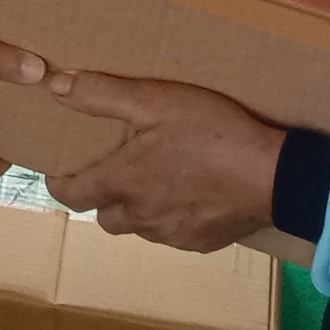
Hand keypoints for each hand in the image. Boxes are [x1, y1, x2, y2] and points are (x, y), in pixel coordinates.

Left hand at [41, 71, 286, 252]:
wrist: (274, 177)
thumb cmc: (211, 134)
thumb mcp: (154, 100)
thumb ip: (101, 95)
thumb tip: (55, 86)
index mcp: (121, 184)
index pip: (70, 195)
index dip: (60, 181)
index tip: (60, 168)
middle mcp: (140, 217)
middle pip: (104, 215)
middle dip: (101, 196)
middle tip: (113, 169)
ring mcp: (172, 234)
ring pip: (138, 227)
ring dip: (136, 208)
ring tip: (153, 178)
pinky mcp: (200, 243)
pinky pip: (172, 233)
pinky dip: (170, 217)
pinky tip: (188, 193)